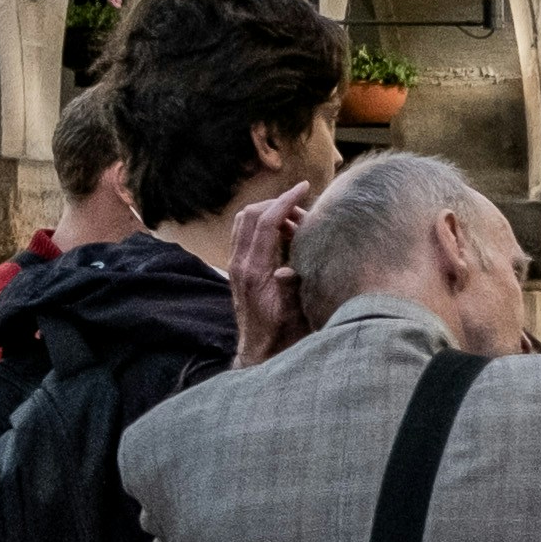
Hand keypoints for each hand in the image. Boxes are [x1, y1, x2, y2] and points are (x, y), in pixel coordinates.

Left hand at [226, 183, 317, 368]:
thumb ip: (290, 290)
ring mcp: (236, 266)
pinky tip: (286, 235)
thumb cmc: (282, 335)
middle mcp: (240, 265)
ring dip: (268, 213)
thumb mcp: (293, 315)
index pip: (264, 223)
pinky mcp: (239, 270)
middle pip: (249, 215)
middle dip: (276, 203)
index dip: (285, 201)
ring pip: (244, 222)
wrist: (261, 354)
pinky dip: (263, 225)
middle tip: (304, 207)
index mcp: (253, 272)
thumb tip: (287, 269)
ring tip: (297, 220)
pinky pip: (245, 235)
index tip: (304, 187)